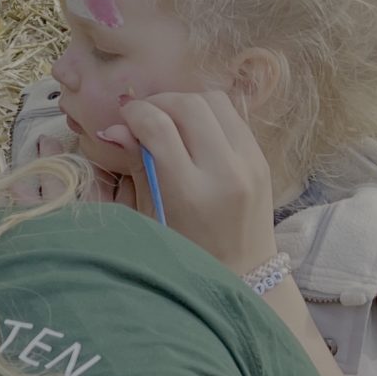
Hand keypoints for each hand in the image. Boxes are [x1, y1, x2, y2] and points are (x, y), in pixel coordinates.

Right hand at [101, 89, 275, 276]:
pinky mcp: (262, 159)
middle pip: (188, 105)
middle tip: (143, 116)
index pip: (158, 127)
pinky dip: (207, 114)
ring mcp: (250, 163)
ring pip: (214, 101)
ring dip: (185, 103)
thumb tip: (114, 129)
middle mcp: (224, 173)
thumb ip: (137, 166)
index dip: (135, 114)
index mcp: (190, 193)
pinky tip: (193, 131)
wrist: (244, 274)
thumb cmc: (186, 252)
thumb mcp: (151, 216)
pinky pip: (233, 116)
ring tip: (168, 120)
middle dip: (158, 102)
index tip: (123, 119)